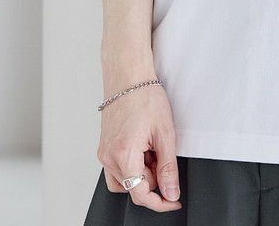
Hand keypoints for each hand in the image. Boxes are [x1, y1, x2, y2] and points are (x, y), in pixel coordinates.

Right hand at [97, 82, 182, 211]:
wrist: (128, 76)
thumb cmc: (145, 97)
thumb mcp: (165, 133)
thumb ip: (168, 167)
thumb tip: (171, 193)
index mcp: (123, 155)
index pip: (140, 195)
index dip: (160, 202)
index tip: (174, 201)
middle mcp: (109, 158)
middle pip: (133, 188)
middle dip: (153, 178)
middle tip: (163, 154)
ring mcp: (104, 153)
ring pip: (125, 180)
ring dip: (142, 173)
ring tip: (153, 149)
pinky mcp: (104, 147)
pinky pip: (118, 168)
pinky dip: (133, 165)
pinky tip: (143, 147)